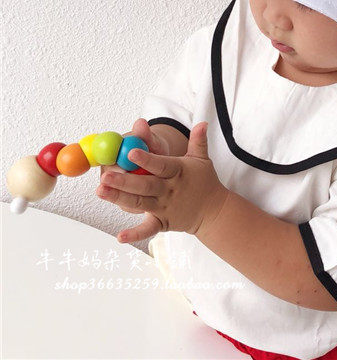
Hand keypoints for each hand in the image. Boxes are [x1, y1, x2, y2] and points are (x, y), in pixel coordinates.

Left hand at [96, 121, 228, 243]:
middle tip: (105, 176)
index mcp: (178, 172)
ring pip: (140, 203)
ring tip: (100, 192)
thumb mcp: (201, 159)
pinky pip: (148, 229)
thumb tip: (202, 122)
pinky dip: (136, 234)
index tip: (131, 151)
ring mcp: (165, 207)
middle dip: (124, 181)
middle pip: (145, 185)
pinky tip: (120, 236)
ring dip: (120, 198)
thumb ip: (198, 140)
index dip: (147, 159)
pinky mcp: (163, 222)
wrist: (213, 210)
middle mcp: (170, 190)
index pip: (161, 164)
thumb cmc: (204, 181)